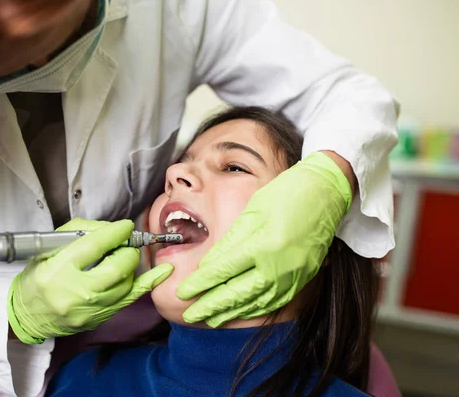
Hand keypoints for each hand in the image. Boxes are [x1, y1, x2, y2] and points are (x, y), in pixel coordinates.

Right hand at [7, 218, 173, 342]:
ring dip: (130, 265)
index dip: (115, 233)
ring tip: (123, 257)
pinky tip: (162, 272)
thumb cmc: (37, 278)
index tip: (125, 226)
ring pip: (126, 283)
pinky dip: (148, 283)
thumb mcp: (49, 249)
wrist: (26, 316)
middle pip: (116, 267)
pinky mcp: (98, 319)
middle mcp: (76, 291)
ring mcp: (89, 309)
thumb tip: (111, 230)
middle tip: (124, 244)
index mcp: (58, 269)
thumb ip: (80, 233)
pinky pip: (130, 299)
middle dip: (127, 250)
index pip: (95, 246)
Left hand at [176, 152, 351, 326]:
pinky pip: (276, 301)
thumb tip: (208, 266)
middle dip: (210, 307)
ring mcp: (294, 276)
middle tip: (189, 315)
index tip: (183, 292)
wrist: (328, 191)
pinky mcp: (303, 278)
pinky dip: (255, 309)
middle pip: (237, 294)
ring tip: (210, 319)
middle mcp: (279, 266)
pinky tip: (242, 311)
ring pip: (256, 303)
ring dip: (231, 313)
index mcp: (263, 245)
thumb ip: (229, 242)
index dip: (200, 284)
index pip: (224, 271)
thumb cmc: (287, 193)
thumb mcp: (252, 211)